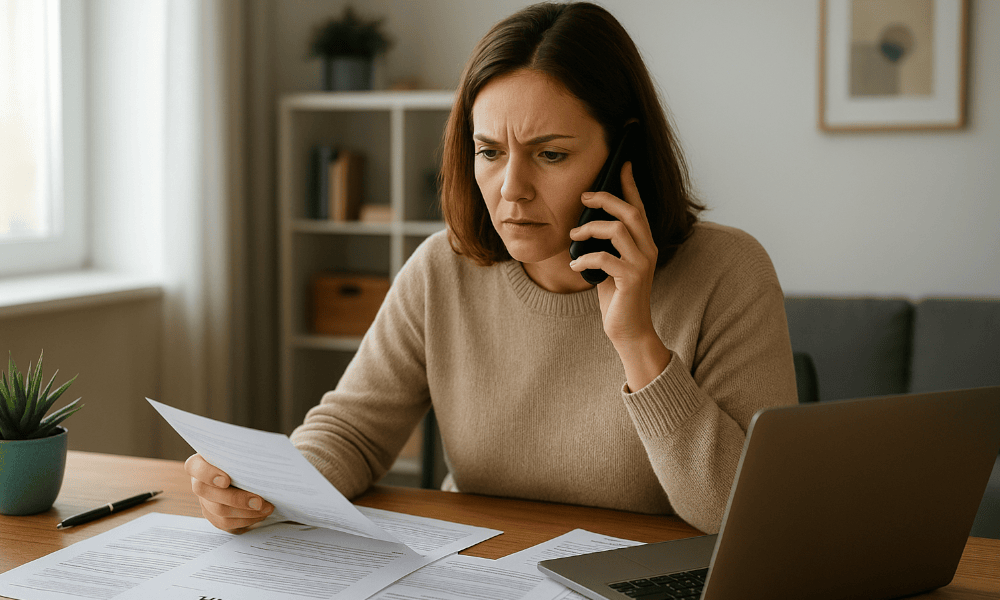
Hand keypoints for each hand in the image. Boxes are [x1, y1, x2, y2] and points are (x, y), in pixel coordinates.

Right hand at [184, 453, 273, 532]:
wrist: (245, 471)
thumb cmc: (242, 457)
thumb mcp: (240, 451)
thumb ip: (242, 453)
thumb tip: (261, 456)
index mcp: (200, 463)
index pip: (194, 467)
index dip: (208, 475)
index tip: (226, 480)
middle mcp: (199, 483)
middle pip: (209, 495)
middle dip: (236, 500)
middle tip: (259, 502)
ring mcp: (205, 501)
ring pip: (219, 513)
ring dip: (245, 513)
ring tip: (266, 509)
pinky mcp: (214, 516)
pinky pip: (226, 524)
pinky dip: (246, 521)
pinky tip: (260, 515)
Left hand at [568, 162, 669, 390]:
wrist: (628, 331)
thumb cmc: (616, 297)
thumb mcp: (610, 265)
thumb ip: (605, 245)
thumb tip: (583, 225)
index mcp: (643, 243)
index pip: (639, 206)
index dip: (630, 184)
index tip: (622, 162)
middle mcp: (648, 249)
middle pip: (630, 211)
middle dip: (605, 199)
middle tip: (583, 198)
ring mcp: (642, 264)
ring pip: (618, 230)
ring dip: (590, 229)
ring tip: (573, 238)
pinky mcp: (632, 280)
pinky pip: (605, 258)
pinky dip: (585, 259)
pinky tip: (575, 267)